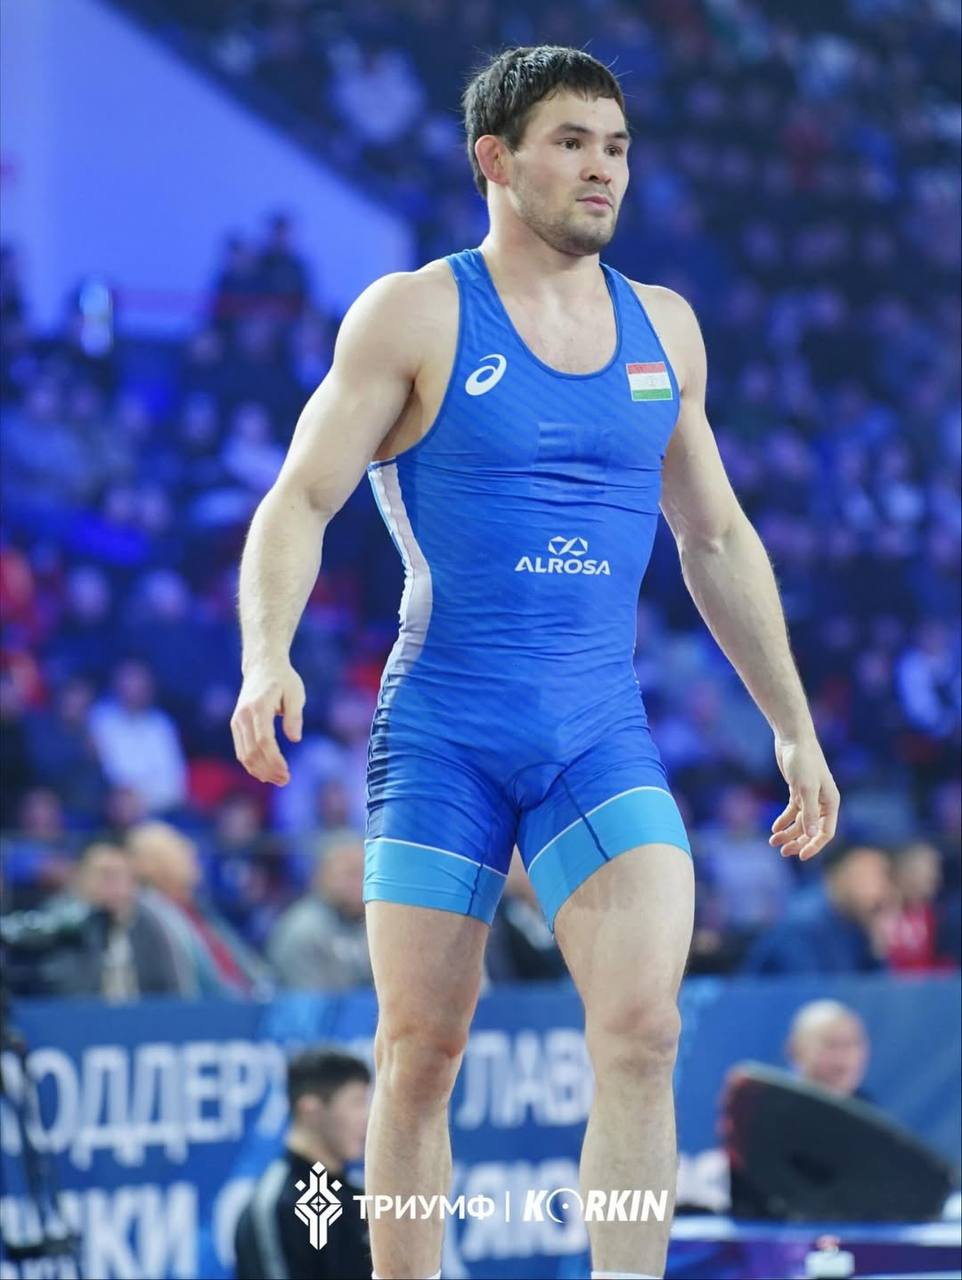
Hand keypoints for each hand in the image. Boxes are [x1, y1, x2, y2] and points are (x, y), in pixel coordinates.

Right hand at [231, 662, 304, 785]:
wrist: (262, 666)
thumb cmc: (283, 680)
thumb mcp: (296, 693)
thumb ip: (295, 715)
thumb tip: (295, 739)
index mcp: (258, 707)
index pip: (264, 740)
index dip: (274, 760)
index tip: (287, 772)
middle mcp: (243, 715)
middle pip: (252, 751)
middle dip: (268, 770)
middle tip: (286, 780)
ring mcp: (237, 721)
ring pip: (244, 754)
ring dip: (260, 771)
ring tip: (279, 779)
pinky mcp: (236, 725)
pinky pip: (241, 750)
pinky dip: (252, 764)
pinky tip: (266, 773)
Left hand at [769, 734, 839, 860]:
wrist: (793, 739)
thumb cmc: (803, 761)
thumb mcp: (805, 788)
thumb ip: (808, 812)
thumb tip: (811, 835)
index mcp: (831, 803)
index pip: (826, 832)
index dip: (815, 846)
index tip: (801, 857)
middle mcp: (822, 802)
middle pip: (812, 830)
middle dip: (798, 842)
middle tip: (783, 852)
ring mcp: (810, 797)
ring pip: (800, 822)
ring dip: (788, 833)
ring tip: (773, 842)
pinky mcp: (798, 791)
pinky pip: (792, 812)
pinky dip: (784, 820)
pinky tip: (774, 828)